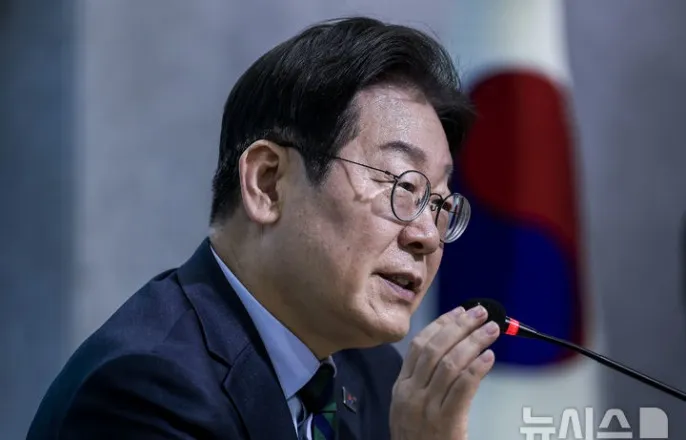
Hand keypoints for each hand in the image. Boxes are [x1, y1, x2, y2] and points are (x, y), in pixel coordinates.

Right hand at [389, 305, 499, 439]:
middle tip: (481, 313)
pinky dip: (477, 368)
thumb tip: (450, 352)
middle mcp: (411, 393)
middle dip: (460, 326)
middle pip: (436, 348)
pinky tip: (489, 357)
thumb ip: (422, 382)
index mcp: (401, 387)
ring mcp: (426, 407)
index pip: (419, 345)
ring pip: (451, 363)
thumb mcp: (409, 408)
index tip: (459, 311)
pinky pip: (463, 387)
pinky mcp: (446, 422)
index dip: (441, 324)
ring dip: (474, 341)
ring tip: (492, 330)